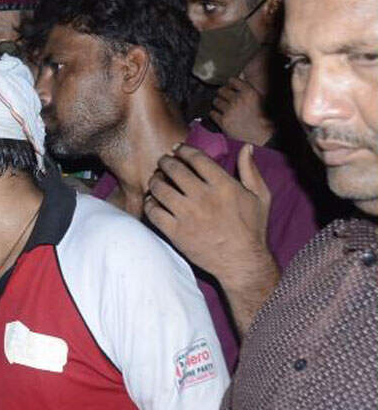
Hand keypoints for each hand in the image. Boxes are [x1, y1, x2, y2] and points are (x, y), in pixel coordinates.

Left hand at [144, 143, 276, 288]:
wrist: (241, 262)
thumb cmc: (252, 229)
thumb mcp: (260, 197)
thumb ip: (250, 170)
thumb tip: (246, 147)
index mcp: (223, 185)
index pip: (196, 158)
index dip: (183, 150)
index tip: (176, 149)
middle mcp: (203, 197)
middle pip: (174, 169)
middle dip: (165, 162)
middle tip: (162, 162)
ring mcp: (187, 215)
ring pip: (160, 188)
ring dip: (155, 181)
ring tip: (156, 180)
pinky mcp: (175, 232)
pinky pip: (153, 212)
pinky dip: (149, 203)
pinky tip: (152, 202)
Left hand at [210, 76, 274, 145]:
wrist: (262, 133)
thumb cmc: (261, 115)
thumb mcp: (258, 97)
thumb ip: (247, 89)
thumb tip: (236, 80)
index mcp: (248, 92)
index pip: (232, 80)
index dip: (229, 84)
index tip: (229, 87)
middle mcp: (238, 99)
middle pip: (221, 90)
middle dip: (222, 94)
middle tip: (223, 98)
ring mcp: (230, 110)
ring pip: (216, 101)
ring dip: (217, 103)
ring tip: (222, 107)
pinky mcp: (223, 121)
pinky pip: (212, 113)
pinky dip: (214, 114)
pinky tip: (218, 115)